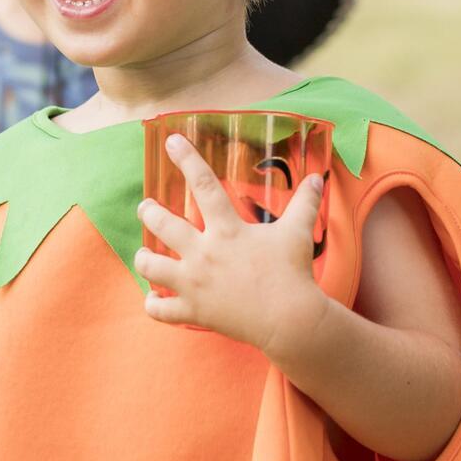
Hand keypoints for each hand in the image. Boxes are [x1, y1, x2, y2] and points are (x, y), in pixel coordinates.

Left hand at [134, 134, 330, 359]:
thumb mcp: (298, 233)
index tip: (170, 141)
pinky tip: (153, 299)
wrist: (289, 319)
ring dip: (143, 259)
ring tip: (143, 254)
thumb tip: (317, 179)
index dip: (186, 159)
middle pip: (162, 225)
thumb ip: (305, 203)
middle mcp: (203, 253)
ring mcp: (194, 284)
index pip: (203, 185)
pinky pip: (159, 310)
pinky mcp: (193, 311)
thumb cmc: (293, 273)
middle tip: (146, 208)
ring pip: (151, 267)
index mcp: (227, 230)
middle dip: (149, 212)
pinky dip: (153, 305)